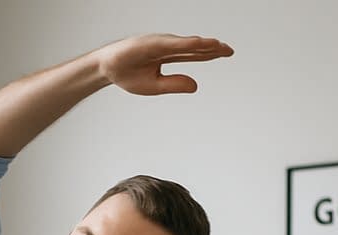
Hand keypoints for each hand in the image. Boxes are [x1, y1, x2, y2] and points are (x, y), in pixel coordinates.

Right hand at [99, 34, 233, 95]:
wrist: (107, 68)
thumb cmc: (128, 75)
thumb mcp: (154, 86)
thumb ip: (175, 84)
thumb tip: (196, 86)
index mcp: (167, 55)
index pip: (194, 54)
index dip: (211, 53)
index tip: (227, 53)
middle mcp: (166, 47)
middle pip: (194, 48)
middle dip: (213, 49)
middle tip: (230, 51)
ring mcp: (160, 44)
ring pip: (186, 45)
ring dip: (203, 45)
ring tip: (219, 46)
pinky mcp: (153, 44)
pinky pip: (173, 45)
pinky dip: (187, 44)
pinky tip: (200, 44)